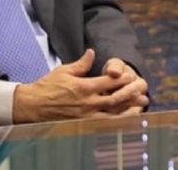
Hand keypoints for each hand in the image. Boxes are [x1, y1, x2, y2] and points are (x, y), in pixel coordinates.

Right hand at [12, 49, 147, 122]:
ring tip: (141, 105)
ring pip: (114, 115)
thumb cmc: (47, 86)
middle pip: (116, 99)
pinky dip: (118, 122)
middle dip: (131, 93)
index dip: (123, 78)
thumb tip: (92, 52)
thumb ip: (81, 63)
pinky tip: (126, 119)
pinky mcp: (84, 124)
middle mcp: (87, 103)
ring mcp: (86, 116)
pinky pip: (105, 125)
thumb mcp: (64, 70)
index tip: (133, 74)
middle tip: (143, 88)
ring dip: (129, 110)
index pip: (109, 82)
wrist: (33, 106)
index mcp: (84, 87)